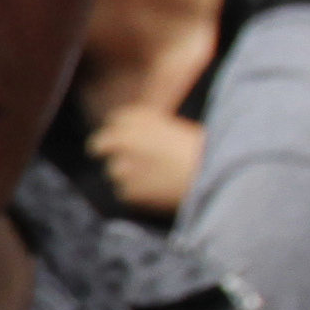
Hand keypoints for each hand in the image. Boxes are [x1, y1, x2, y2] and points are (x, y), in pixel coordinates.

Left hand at [86, 103, 204, 219]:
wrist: (210, 174)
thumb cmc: (201, 149)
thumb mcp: (172, 127)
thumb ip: (145, 128)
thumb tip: (127, 136)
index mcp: (136, 117)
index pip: (113, 121)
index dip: (120, 131)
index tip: (128, 140)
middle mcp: (122, 138)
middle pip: (99, 144)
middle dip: (111, 151)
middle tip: (129, 161)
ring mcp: (121, 165)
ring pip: (113, 170)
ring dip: (126, 174)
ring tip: (154, 177)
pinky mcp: (128, 190)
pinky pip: (124, 192)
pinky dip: (137, 193)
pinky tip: (157, 190)